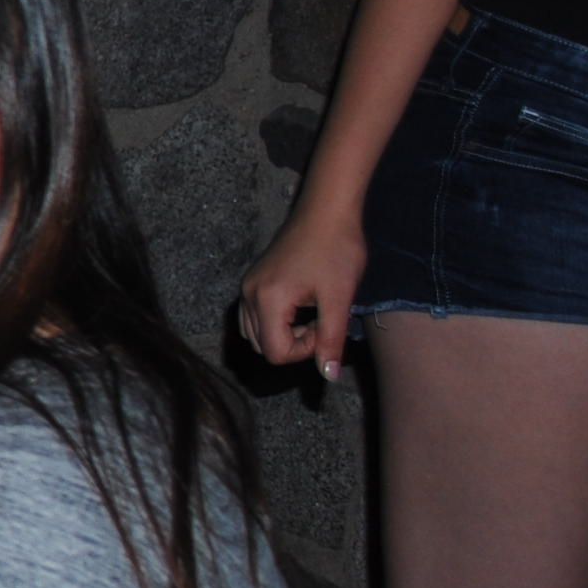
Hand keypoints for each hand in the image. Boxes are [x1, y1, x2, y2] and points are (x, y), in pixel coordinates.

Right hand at [239, 209, 368, 380]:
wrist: (326, 210)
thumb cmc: (336, 249)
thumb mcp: (339, 298)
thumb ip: (331, 340)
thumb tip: (328, 376)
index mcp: (268, 301)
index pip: (275, 353)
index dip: (305, 351)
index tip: (326, 328)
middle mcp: (249, 295)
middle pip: (262, 346)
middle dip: (294, 343)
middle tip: (321, 321)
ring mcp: (248, 287)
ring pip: (255, 334)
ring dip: (283, 334)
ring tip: (311, 314)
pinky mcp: (253, 280)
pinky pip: (253, 316)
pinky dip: (274, 322)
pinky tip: (299, 306)